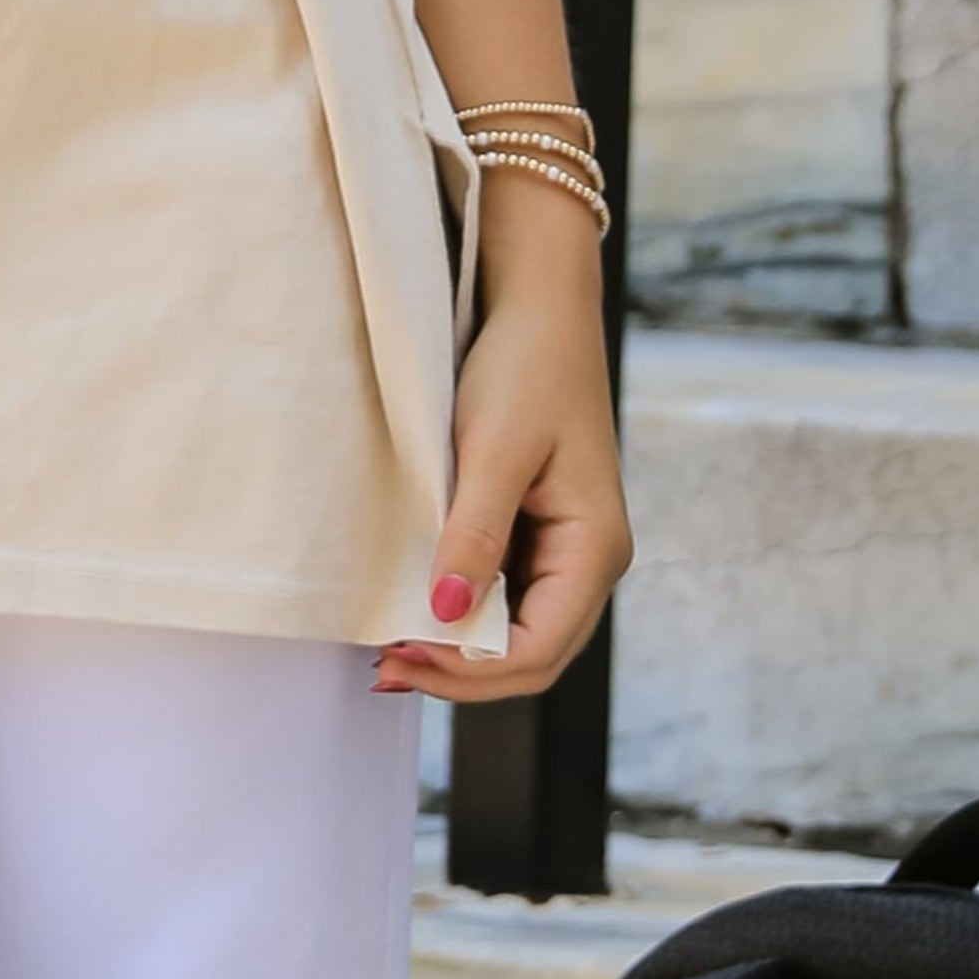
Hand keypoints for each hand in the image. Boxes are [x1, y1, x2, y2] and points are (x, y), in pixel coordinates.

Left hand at [371, 274, 631, 702]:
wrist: (539, 308)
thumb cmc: (526, 367)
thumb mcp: (494, 450)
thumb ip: (473, 536)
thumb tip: (443, 615)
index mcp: (596, 549)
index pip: (539, 649)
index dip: (469, 668)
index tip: (399, 652)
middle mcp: (589, 561)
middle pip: (532, 655)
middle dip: (459, 671)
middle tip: (382, 666)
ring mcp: (565, 550)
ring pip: (516, 632)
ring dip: (456, 648)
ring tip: (388, 646)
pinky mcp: (536, 532)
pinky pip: (504, 596)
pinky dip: (460, 613)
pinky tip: (412, 607)